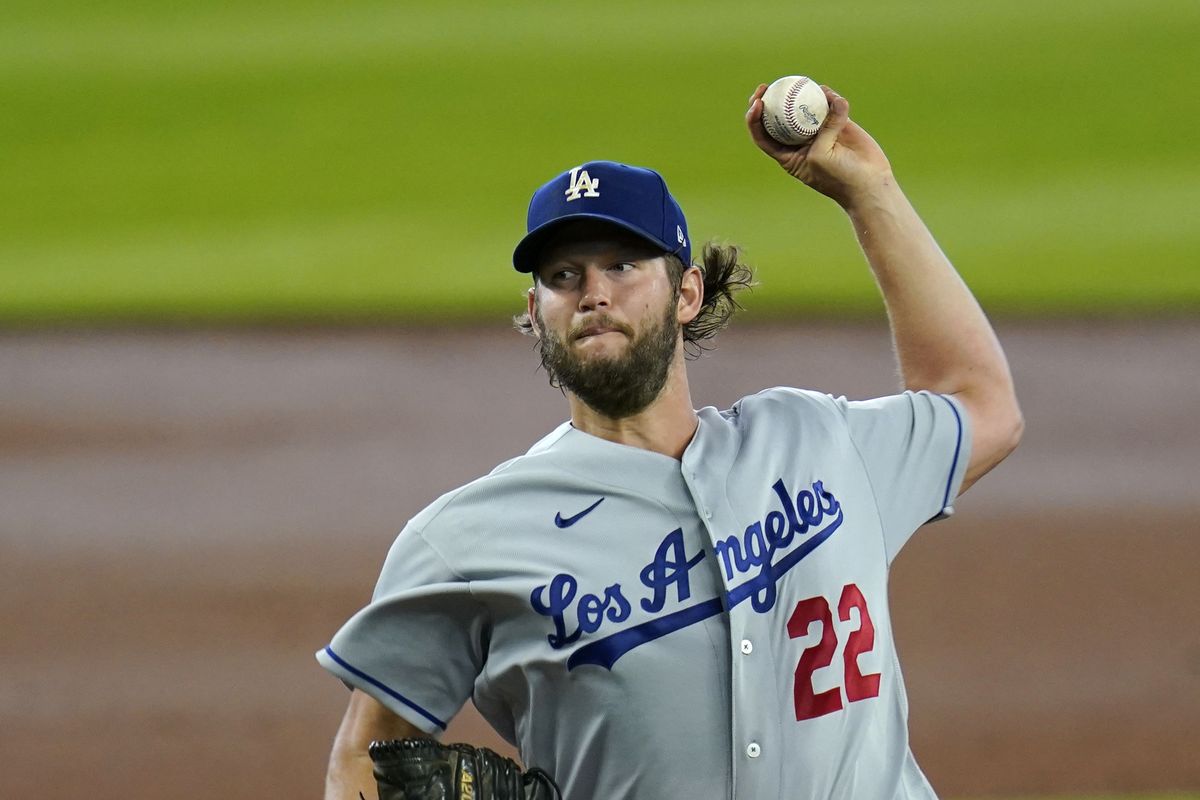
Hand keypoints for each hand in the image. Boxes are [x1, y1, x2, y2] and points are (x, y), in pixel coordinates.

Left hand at [745, 83, 893, 208]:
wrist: (869, 183)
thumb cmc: (838, 177)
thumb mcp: (821, 156)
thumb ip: (823, 129)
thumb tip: (832, 99)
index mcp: (787, 155)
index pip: (763, 136)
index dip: (754, 119)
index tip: (757, 103)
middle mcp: (800, 141)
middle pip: (778, 117)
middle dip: (769, 100)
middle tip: (766, 86)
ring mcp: (818, 131)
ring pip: (804, 107)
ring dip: (800, 94)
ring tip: (799, 83)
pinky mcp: (838, 123)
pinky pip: (830, 105)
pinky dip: (829, 97)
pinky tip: (826, 91)